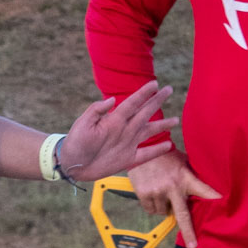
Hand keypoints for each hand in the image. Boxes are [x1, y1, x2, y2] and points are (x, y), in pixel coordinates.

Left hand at [58, 80, 178, 184]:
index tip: (155, 83)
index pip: (132, 103)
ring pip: (149, 132)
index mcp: (114, 120)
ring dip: (162, 125)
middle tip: (169, 89)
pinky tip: (168, 145)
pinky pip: (146, 154)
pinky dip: (157, 150)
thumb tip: (112, 99)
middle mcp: (124, 130)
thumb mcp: (82, 124)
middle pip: (144, 113)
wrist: (71, 164)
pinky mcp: (127, 159)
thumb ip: (96, 110)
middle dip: (156, 101)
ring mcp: (127, 144)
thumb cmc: (75, 142)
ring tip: (175, 119)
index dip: (143, 93)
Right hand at [128, 149, 219, 247]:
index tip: (222, 205)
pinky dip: (152, 206)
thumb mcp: (183, 162)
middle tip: (192, 245)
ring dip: (164, 207)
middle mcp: (172, 187)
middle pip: (182, 216)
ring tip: (162, 194)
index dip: (214, 198)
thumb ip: (190, 176)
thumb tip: (201, 188)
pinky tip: (153, 194)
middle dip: (188, 232)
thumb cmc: (165, 155)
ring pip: (163, 212)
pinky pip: (150, 209)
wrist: (142, 147)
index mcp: (185, 178)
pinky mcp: (143, 193)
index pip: (204, 190)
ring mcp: (157, 192)